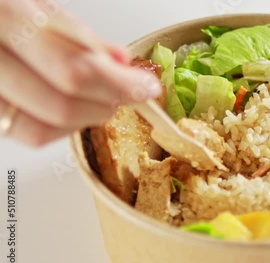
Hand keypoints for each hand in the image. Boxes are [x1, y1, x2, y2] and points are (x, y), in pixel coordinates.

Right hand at [0, 0, 161, 145]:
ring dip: (86, 118)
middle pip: (60, 104)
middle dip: (108, 103)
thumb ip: (76, 34)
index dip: (119, 84)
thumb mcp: (33, 4)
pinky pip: (25, 133)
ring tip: (104, 98)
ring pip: (42, 128)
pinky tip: (72, 105)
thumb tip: (121, 61)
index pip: (72, 68)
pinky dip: (60, 125)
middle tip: (131, 93)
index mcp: (2, 19)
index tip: (146, 86)